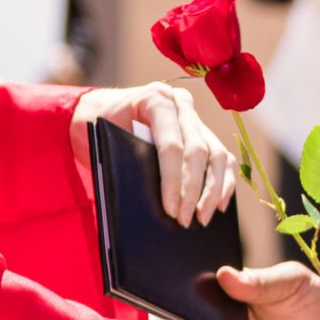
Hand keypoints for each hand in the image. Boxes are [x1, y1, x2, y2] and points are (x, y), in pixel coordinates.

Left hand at [73, 82, 236, 225]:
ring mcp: (192, 115)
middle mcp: (179, 102)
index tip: (171, 210)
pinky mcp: (201, 130)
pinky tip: (220, 204)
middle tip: (185, 220)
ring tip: (203, 218)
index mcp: (153, 98)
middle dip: (193, 190)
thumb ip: (126, 161)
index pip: (171, 144)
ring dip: (213, 189)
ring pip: (216, 153)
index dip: (174, 180)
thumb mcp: (102, 141)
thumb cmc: (95, 127)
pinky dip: (224, 180)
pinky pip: (221, 156)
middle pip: (198, 150)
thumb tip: (155, 204)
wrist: (98, 109)